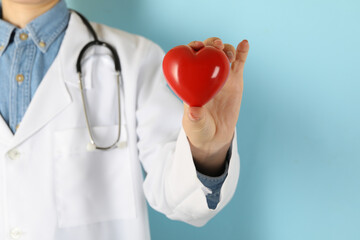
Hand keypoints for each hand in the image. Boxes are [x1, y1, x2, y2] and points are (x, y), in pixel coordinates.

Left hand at [182, 37, 248, 175]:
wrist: (215, 137)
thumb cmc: (200, 129)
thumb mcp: (195, 125)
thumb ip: (195, 118)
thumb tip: (194, 112)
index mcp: (192, 80)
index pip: (189, 58)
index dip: (192, 47)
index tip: (197, 46)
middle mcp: (206, 74)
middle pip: (208, 51)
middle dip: (211, 44)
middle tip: (216, 47)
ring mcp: (221, 76)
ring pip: (223, 54)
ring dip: (226, 48)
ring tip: (229, 54)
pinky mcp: (235, 81)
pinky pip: (239, 63)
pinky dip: (242, 52)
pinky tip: (244, 43)